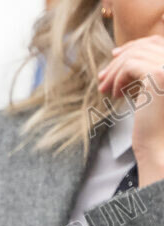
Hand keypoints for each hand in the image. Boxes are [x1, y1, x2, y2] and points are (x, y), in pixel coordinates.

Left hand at [98, 35, 163, 185]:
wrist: (162, 148)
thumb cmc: (156, 123)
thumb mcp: (153, 90)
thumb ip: (147, 71)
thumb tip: (122, 54)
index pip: (159, 42)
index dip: (135, 46)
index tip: (114, 57)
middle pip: (147, 45)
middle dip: (120, 58)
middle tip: (102, 76)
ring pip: (135, 55)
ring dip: (114, 71)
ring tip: (104, 90)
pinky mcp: (160, 75)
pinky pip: (130, 65)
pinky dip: (117, 77)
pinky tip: (114, 95)